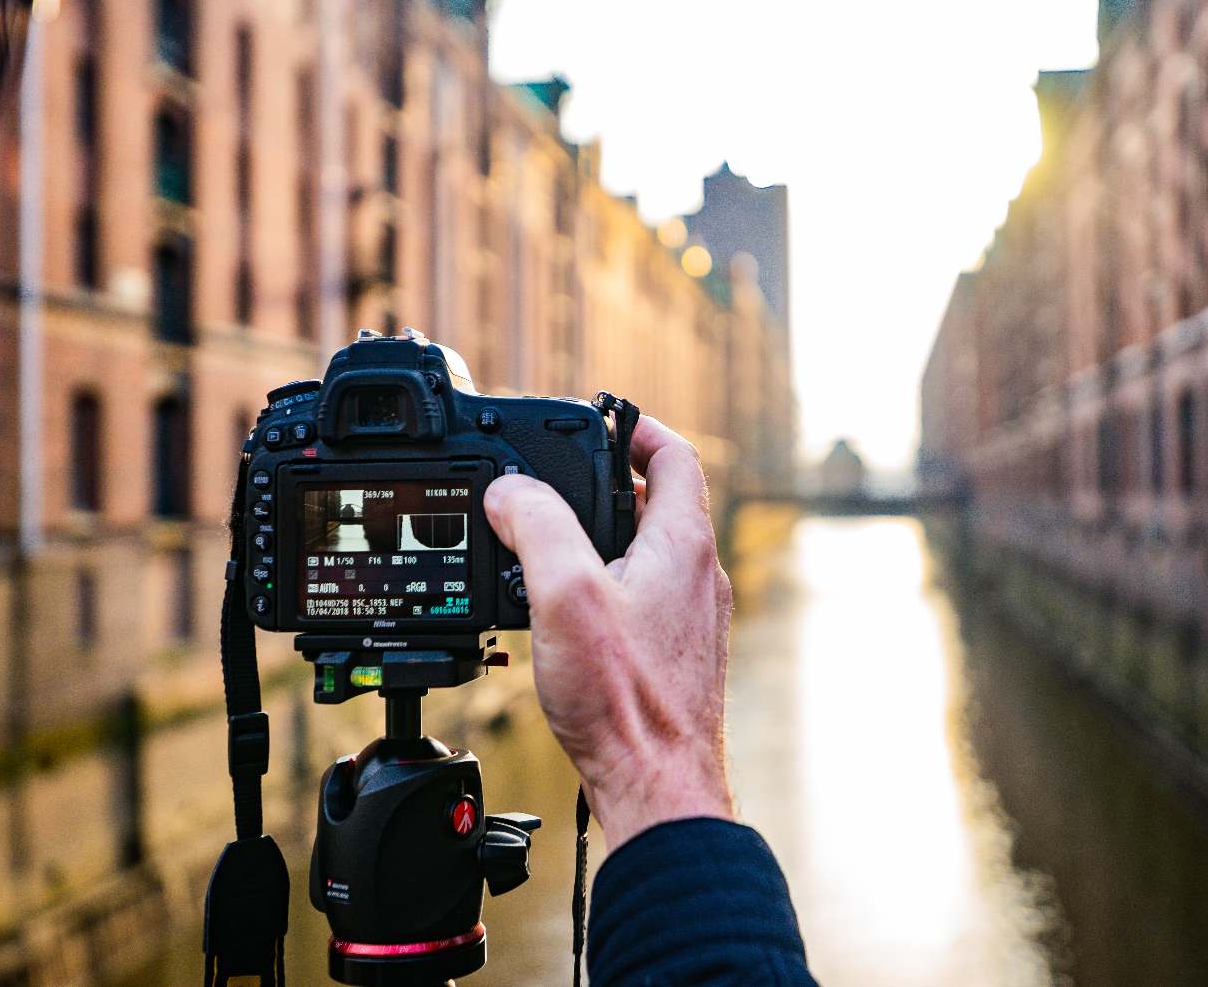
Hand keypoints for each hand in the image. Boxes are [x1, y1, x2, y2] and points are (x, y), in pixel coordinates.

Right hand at [483, 415, 734, 851]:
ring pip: (646, 553)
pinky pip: (641, 598)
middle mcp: (698, 575)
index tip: (598, 420)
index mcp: (682, 544)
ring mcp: (691, 618)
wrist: (659, 788)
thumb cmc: (625, 701)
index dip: (636, 427)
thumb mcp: (565, 595)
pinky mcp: (676, 655)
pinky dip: (605, 587)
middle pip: (657, 502)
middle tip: (551, 486)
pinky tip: (565, 615)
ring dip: (600, 540)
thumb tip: (510, 490)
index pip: (674, 454)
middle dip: (601, 487)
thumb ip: (537, 527)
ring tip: (546, 548)